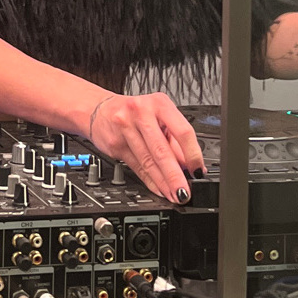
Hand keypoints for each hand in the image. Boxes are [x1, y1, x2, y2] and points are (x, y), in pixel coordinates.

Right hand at [86, 92, 204, 202]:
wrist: (100, 109)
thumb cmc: (135, 112)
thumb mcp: (159, 116)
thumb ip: (174, 139)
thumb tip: (189, 166)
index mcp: (159, 103)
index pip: (182, 132)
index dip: (192, 155)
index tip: (198, 171)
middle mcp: (141, 113)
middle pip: (162, 150)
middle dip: (176, 176)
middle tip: (185, 191)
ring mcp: (126, 128)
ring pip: (149, 162)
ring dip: (163, 182)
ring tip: (174, 194)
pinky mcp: (116, 144)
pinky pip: (137, 167)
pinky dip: (150, 181)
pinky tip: (159, 189)